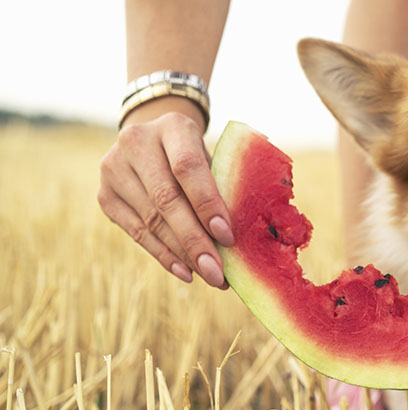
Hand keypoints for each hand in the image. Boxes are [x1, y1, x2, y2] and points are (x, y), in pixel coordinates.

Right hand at [98, 98, 232, 287]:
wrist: (154, 139)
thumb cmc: (196, 155)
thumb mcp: (212, 157)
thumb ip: (223, 187)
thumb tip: (240, 238)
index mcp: (172, 126)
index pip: (188, 167)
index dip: (207, 204)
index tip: (227, 237)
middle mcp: (136, 142)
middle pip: (166, 199)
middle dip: (195, 240)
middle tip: (219, 273)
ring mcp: (113, 169)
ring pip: (151, 220)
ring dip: (183, 254)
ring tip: (210, 276)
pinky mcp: (104, 195)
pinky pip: (136, 232)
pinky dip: (164, 255)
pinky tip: (186, 272)